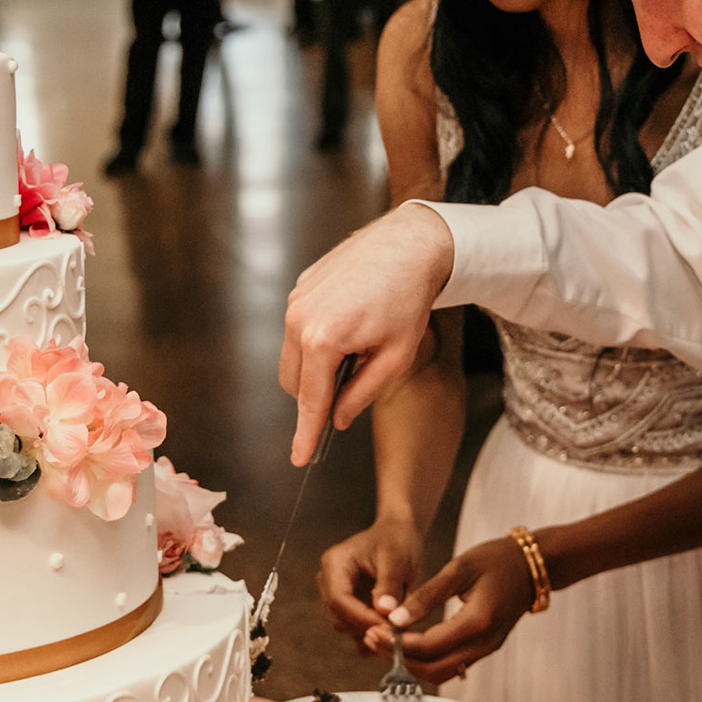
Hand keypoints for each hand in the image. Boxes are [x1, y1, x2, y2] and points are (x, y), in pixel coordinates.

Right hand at [280, 206, 455, 464]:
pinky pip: (299, 328)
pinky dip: (316, 338)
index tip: (299, 457)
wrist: (409, 245)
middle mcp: (299, 319)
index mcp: (323, 341)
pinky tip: (350, 322)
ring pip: (292, 355)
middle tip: (353, 381)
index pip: (309, 401)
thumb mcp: (396, 357)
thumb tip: (338, 419)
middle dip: (315, 394)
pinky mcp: (300, 287)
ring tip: (358, 345)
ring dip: (316, 365)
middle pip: (293, 382)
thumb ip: (362, 393)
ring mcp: (296, 300)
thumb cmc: (408, 299)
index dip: (306, 433)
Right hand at [317, 521, 424, 651]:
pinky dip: (372, 633)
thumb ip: (389, 584)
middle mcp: (328, 581)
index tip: (389, 625)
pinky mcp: (347, 607)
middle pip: (338, 617)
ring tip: (399, 626)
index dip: (362, 617)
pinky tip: (393, 629)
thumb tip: (384, 611)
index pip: (338, 599)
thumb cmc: (397, 541)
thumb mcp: (398, 557)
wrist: (397, 535)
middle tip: (398, 629)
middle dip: (367, 626)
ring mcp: (336, 596)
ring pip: (346, 627)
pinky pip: (354, 630)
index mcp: (335, 563)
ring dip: (371, 632)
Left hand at [366, 537, 534, 681]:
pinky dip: (427, 660)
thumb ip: (427, 596)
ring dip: (411, 663)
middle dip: (399, 658)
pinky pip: (451, 664)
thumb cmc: (497, 560)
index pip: (430, 646)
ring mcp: (486, 649)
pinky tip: (408, 643)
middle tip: (373, 638)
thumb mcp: (459, 568)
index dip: (398, 643)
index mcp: (478, 622)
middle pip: (433, 668)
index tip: (374, 629)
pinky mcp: (484, 648)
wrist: (532, 566)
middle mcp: (484, 643)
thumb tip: (395, 618)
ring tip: (385, 641)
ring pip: (442, 672)